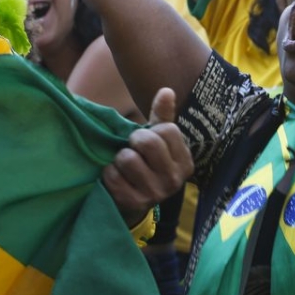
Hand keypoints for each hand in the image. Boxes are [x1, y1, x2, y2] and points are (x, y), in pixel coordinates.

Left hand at [103, 87, 193, 226]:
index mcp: (185, 162)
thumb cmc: (148, 164)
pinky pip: (113, 176)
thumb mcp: (160, 141)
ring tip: (124, 165)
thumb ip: (162, 116)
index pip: (168, 131)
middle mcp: (174, 180)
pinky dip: (109, 173)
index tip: (147, 138)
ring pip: (128, 159)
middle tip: (132, 147)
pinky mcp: (132, 203)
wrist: (134, 202)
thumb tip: (166, 90)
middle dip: (134, 141)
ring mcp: (154, 194)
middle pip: (148, 143)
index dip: (151, 130)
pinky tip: (116, 178)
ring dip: (120, 158)